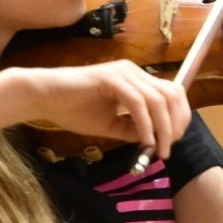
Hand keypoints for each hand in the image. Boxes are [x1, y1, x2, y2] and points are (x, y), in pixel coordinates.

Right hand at [17, 60, 191, 159]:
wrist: (43, 97)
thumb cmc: (73, 109)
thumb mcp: (110, 124)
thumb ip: (133, 129)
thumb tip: (155, 142)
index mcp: (136, 80)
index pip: (172, 93)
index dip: (179, 116)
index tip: (174, 140)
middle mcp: (134, 72)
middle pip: (172, 95)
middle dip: (176, 123)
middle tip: (169, 147)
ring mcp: (123, 73)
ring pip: (158, 100)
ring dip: (163, 128)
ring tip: (159, 149)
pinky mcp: (111, 79)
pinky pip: (137, 103)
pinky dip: (145, 125)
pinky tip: (145, 141)